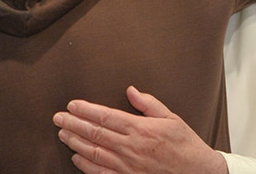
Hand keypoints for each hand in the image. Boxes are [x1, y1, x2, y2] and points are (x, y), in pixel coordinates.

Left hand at [52, 86, 227, 173]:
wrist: (198, 173)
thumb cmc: (185, 145)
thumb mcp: (171, 118)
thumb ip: (148, 104)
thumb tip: (131, 90)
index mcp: (140, 129)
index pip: (105, 116)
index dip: (85, 110)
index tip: (72, 105)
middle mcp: (130, 148)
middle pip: (94, 133)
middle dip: (73, 124)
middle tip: (58, 117)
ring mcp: (127, 166)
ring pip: (93, 152)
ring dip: (75, 142)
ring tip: (62, 134)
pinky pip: (100, 173)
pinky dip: (85, 165)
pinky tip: (76, 157)